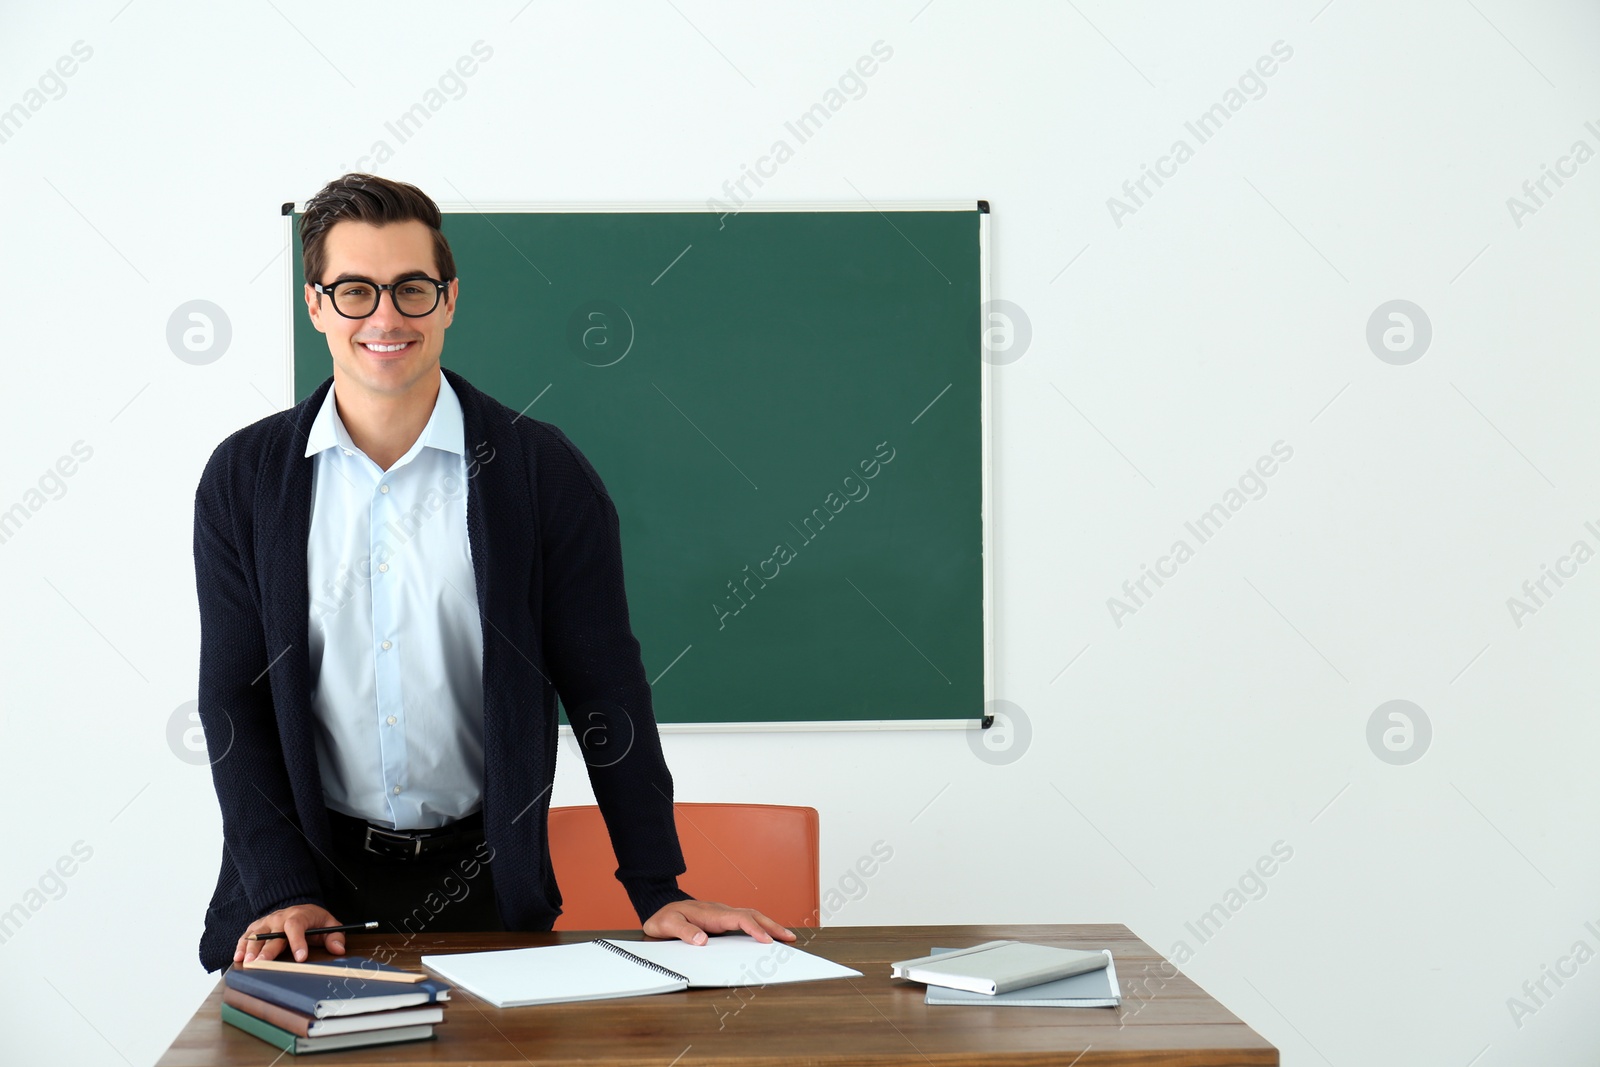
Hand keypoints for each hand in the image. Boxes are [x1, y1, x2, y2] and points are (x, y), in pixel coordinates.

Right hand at [234, 904, 345, 964]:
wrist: (301, 909)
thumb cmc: (314, 920)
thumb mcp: (330, 925)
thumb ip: (335, 936)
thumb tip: (338, 949)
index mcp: (299, 915)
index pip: (296, 926)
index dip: (298, 942)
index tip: (301, 957)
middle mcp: (280, 917)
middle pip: (272, 933)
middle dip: (268, 950)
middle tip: (262, 963)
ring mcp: (267, 922)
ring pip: (256, 934)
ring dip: (251, 948)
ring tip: (248, 963)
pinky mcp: (257, 927)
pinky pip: (246, 935)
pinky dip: (241, 946)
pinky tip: (238, 958)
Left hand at [642, 900, 796, 945]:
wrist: (660, 907)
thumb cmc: (664, 917)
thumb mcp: (667, 925)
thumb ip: (684, 932)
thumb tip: (703, 940)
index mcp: (711, 913)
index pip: (739, 919)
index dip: (754, 929)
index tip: (766, 940)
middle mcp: (721, 912)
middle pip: (752, 915)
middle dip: (772, 926)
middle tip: (789, 937)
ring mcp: (723, 915)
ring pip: (751, 916)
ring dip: (769, 925)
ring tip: (785, 936)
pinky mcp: (722, 920)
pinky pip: (745, 921)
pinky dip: (760, 926)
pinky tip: (767, 934)